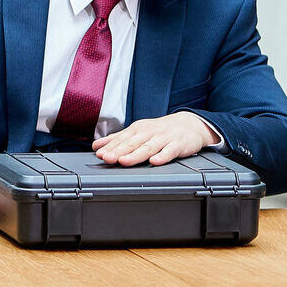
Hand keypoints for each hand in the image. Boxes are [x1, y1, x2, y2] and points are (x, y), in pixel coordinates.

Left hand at [91, 112, 218, 166]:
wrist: (189, 124)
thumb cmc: (160, 130)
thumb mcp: (139, 131)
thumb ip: (118, 139)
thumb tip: (98, 145)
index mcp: (138, 129)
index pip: (122, 139)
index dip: (110, 147)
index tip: (99, 154)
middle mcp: (149, 132)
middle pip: (132, 143)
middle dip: (119, 151)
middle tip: (107, 158)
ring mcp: (164, 138)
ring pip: (148, 147)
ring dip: (136, 154)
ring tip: (124, 161)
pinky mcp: (178, 144)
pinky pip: (170, 151)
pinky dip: (162, 156)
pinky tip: (155, 161)